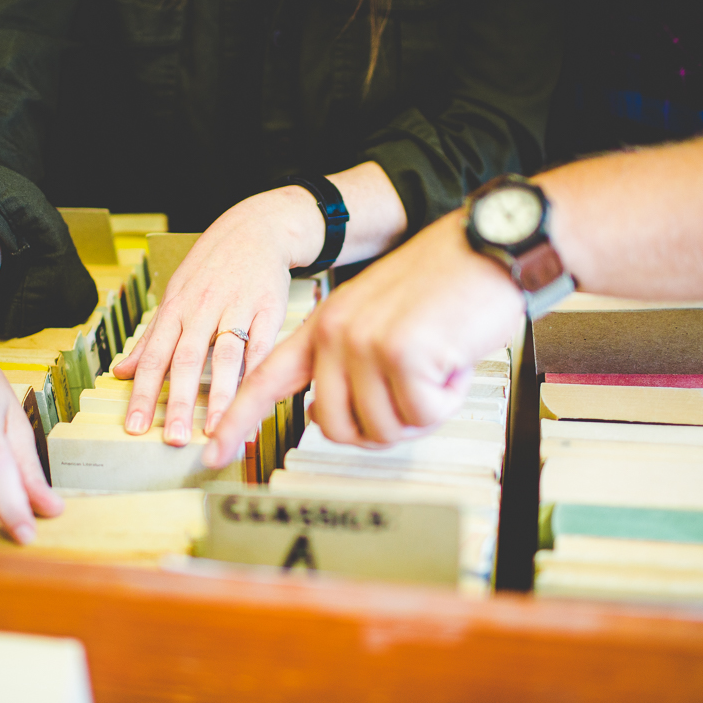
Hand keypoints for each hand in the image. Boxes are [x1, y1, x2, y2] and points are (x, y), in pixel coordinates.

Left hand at [112, 186, 324, 445]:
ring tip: (217, 430)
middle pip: (187, 360)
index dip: (144, 393)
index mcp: (176, 309)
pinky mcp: (270, 308)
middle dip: (180, 402)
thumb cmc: (212, 267)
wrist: (256, 228)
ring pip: (226, 356)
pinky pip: (263, 346)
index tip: (136, 427)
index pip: (154, 356)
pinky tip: (257, 398)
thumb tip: (120, 372)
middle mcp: (202, 309)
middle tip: (174, 439)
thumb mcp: (175, 296)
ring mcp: (237, 307)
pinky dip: (259, 373)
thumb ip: (151, 338)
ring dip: (221, 396)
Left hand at [202, 209, 525, 466]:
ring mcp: (364, 342)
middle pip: (336, 427)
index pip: (267, 380)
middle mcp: (335, 333)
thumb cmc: (445, 289)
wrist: (490, 249)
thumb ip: (347, 367)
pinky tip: (452, 362)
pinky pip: (420, 416)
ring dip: (421, 411)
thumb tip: (324, 415)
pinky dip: (446, 399)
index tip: (212, 452)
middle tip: (416, 394)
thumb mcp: (380, 322)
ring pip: (382, 428)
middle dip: (383, 425)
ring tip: (437, 366)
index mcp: (324, 326)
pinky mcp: (400, 353)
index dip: (238, 421)